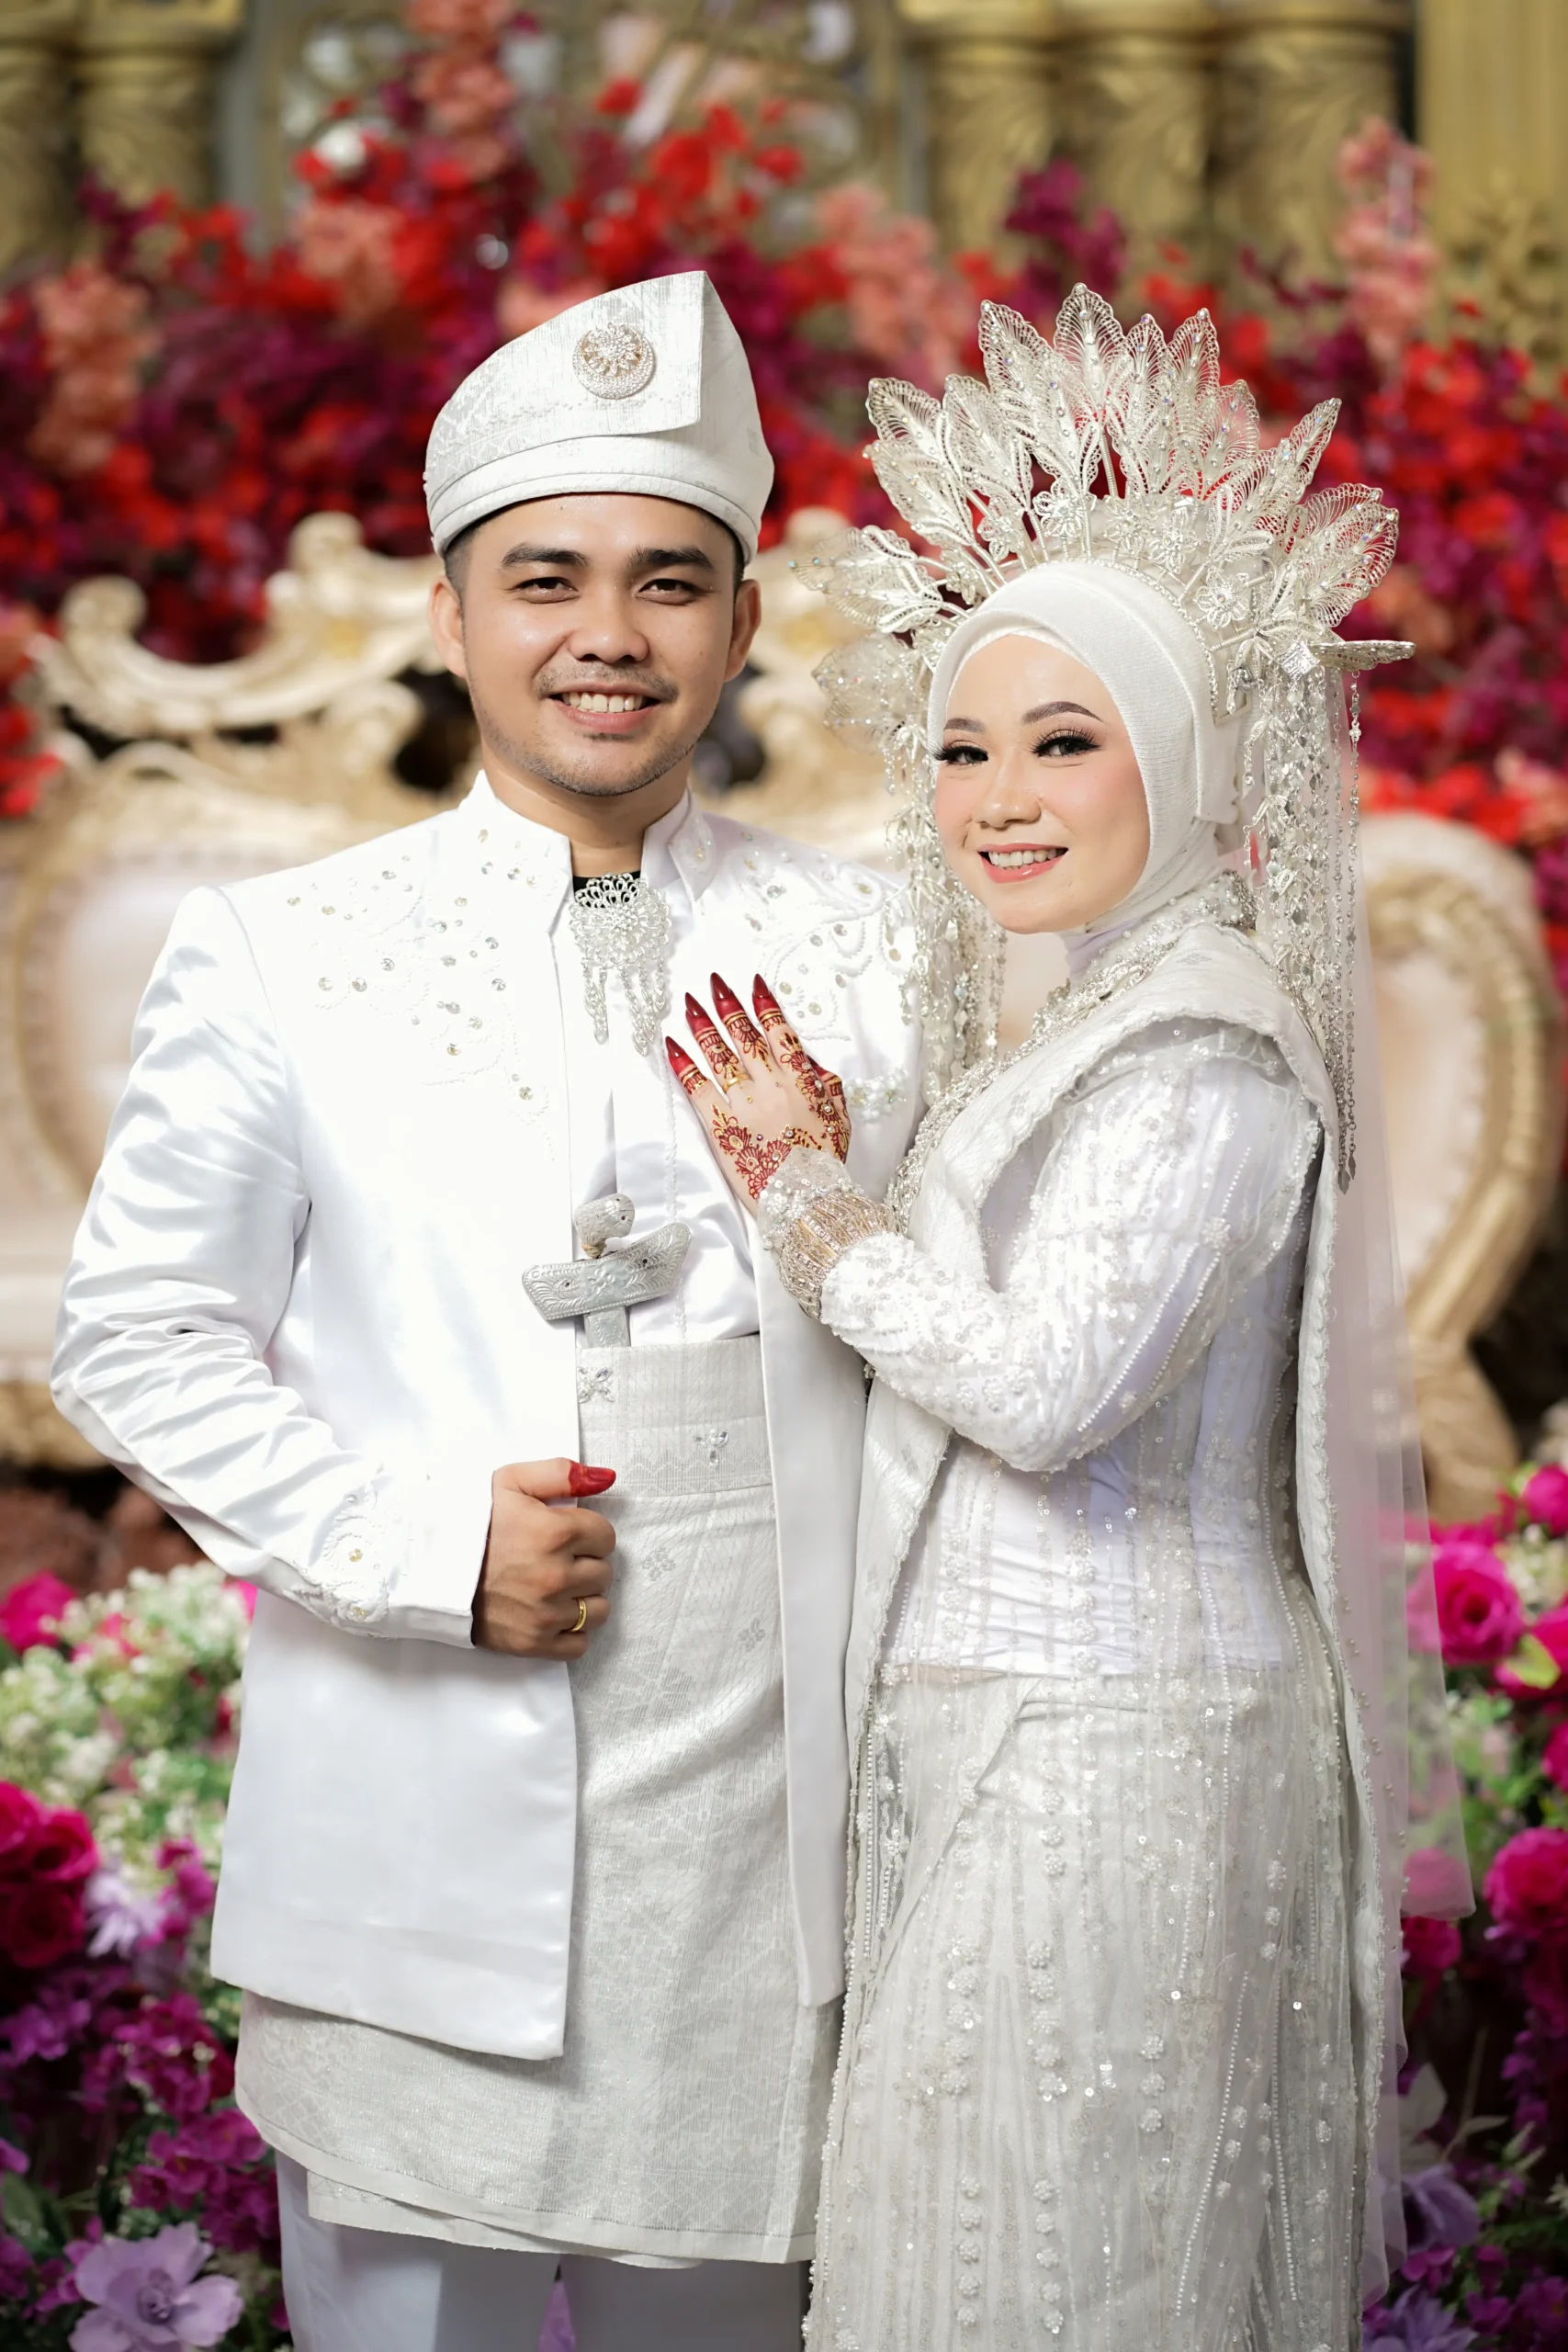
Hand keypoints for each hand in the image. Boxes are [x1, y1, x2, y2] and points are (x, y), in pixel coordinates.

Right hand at [472, 1459, 616, 1658]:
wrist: (425, 1566)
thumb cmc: (469, 1521)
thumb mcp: (510, 1481)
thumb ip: (562, 1474)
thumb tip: (607, 1479)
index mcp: (556, 1532)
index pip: (607, 1537)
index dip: (587, 1533)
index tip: (563, 1534)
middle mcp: (556, 1575)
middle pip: (603, 1573)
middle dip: (584, 1564)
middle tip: (553, 1560)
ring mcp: (546, 1613)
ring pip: (598, 1610)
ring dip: (582, 1599)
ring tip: (553, 1588)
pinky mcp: (533, 1643)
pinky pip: (580, 1644)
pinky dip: (571, 1632)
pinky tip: (550, 1614)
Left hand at [666, 974, 849, 1208]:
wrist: (808, 1200)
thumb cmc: (825, 1164)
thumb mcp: (838, 1119)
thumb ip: (825, 1087)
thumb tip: (810, 1064)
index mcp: (801, 1081)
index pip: (780, 1032)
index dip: (764, 1005)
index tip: (752, 984)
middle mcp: (771, 1085)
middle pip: (744, 1035)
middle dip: (728, 1005)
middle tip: (713, 983)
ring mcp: (745, 1104)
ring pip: (718, 1054)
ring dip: (702, 1025)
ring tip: (689, 1004)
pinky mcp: (721, 1125)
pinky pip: (697, 1088)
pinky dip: (683, 1064)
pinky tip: (671, 1045)